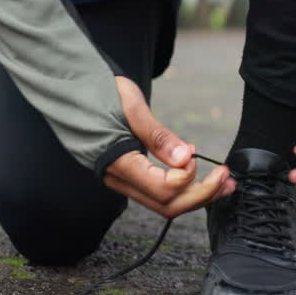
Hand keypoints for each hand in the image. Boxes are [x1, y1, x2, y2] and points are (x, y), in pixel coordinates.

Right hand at [104, 76, 234, 217]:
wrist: (68, 88)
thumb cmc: (97, 92)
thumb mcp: (130, 105)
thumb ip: (157, 135)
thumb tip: (185, 158)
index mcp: (118, 163)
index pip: (163, 188)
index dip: (187, 177)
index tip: (195, 153)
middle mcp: (119, 179)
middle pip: (167, 205)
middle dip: (202, 195)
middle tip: (227, 179)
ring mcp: (122, 180)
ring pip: (164, 203)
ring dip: (196, 195)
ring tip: (223, 182)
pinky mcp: (127, 174)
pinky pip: (157, 191)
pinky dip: (182, 187)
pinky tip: (196, 173)